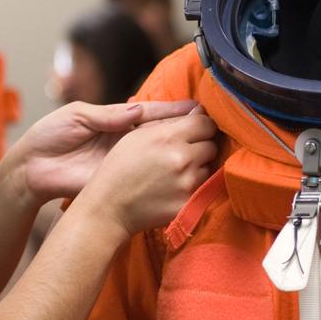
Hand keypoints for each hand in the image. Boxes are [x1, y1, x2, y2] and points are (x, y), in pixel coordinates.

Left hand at [15, 99, 202, 204]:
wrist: (31, 169)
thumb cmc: (49, 136)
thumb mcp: (77, 116)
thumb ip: (108, 115)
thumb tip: (138, 110)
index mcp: (114, 120)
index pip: (150, 113)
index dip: (174, 111)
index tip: (198, 107)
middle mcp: (123, 140)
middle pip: (160, 133)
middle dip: (185, 129)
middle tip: (212, 126)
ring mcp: (122, 161)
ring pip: (157, 154)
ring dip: (180, 151)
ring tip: (207, 145)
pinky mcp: (117, 180)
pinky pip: (144, 176)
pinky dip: (164, 174)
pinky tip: (184, 170)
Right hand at [77, 107, 218, 235]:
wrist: (109, 208)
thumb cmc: (119, 168)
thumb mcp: (136, 136)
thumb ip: (169, 121)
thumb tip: (199, 110)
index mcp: (168, 137)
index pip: (205, 123)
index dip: (201, 125)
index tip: (196, 131)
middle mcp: (181, 159)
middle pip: (211, 145)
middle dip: (200, 147)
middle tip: (183, 153)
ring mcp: (187, 183)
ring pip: (208, 167)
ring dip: (197, 168)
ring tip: (175, 173)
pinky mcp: (189, 204)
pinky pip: (203, 189)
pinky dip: (193, 187)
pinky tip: (174, 188)